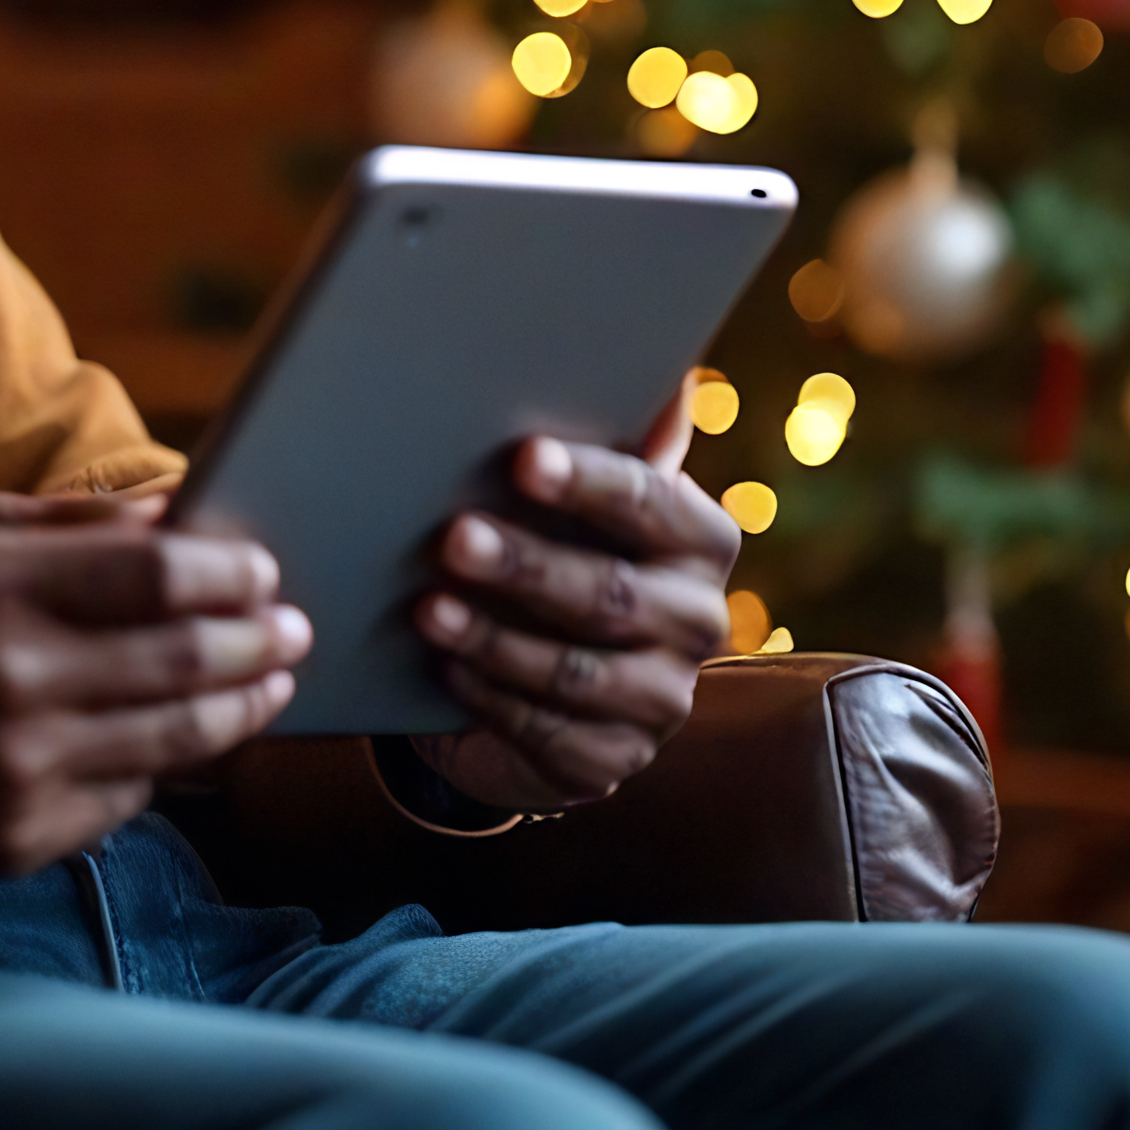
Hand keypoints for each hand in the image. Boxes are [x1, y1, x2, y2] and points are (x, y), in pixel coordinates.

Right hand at [0, 489, 308, 883]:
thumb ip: (55, 523)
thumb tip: (171, 513)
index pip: (160, 574)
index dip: (232, 572)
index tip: (263, 570)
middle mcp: (8, 675)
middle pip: (187, 656)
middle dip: (258, 640)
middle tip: (290, 629)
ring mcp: (12, 766)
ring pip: (174, 738)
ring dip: (237, 710)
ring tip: (265, 688)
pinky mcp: (8, 838)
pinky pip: (121, 803)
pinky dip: (157, 772)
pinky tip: (172, 748)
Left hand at [406, 398, 741, 814]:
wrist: (550, 675)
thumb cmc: (567, 551)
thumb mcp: (588, 497)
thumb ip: (627, 437)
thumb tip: (668, 370)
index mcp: (701, 540)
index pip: (653, 504)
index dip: (589, 481)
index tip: (523, 458)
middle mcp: (699, 621)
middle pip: (609, 594)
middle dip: (527, 565)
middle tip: (453, 538)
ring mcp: (662, 700)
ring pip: (575, 672)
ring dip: (496, 638)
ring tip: (428, 608)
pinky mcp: (613, 759)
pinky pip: (547, 731)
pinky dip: (490, 696)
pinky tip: (445, 667)